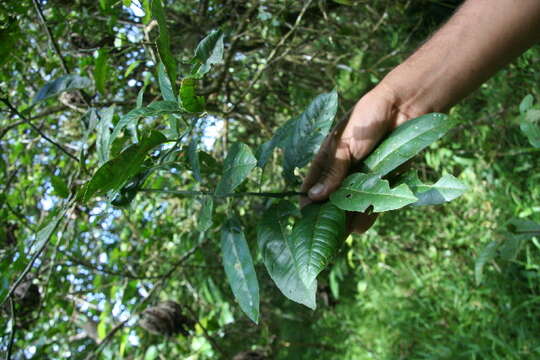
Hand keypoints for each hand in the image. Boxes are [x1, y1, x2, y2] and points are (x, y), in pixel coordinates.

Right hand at [300, 84, 419, 233]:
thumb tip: (314, 196)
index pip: (313, 183)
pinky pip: (374, 201)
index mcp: (329, 158)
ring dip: (346, 218)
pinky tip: (359, 227)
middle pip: (332, 197)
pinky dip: (367, 213)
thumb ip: (333, 171)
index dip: (307, 200)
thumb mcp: (345, 145)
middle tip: (322, 234)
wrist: (404, 108)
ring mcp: (364, 176)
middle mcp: (345, 170)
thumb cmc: (368, 119)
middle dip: (328, 214)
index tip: (303, 217)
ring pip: (352, 202)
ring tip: (340, 236)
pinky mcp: (384, 180)